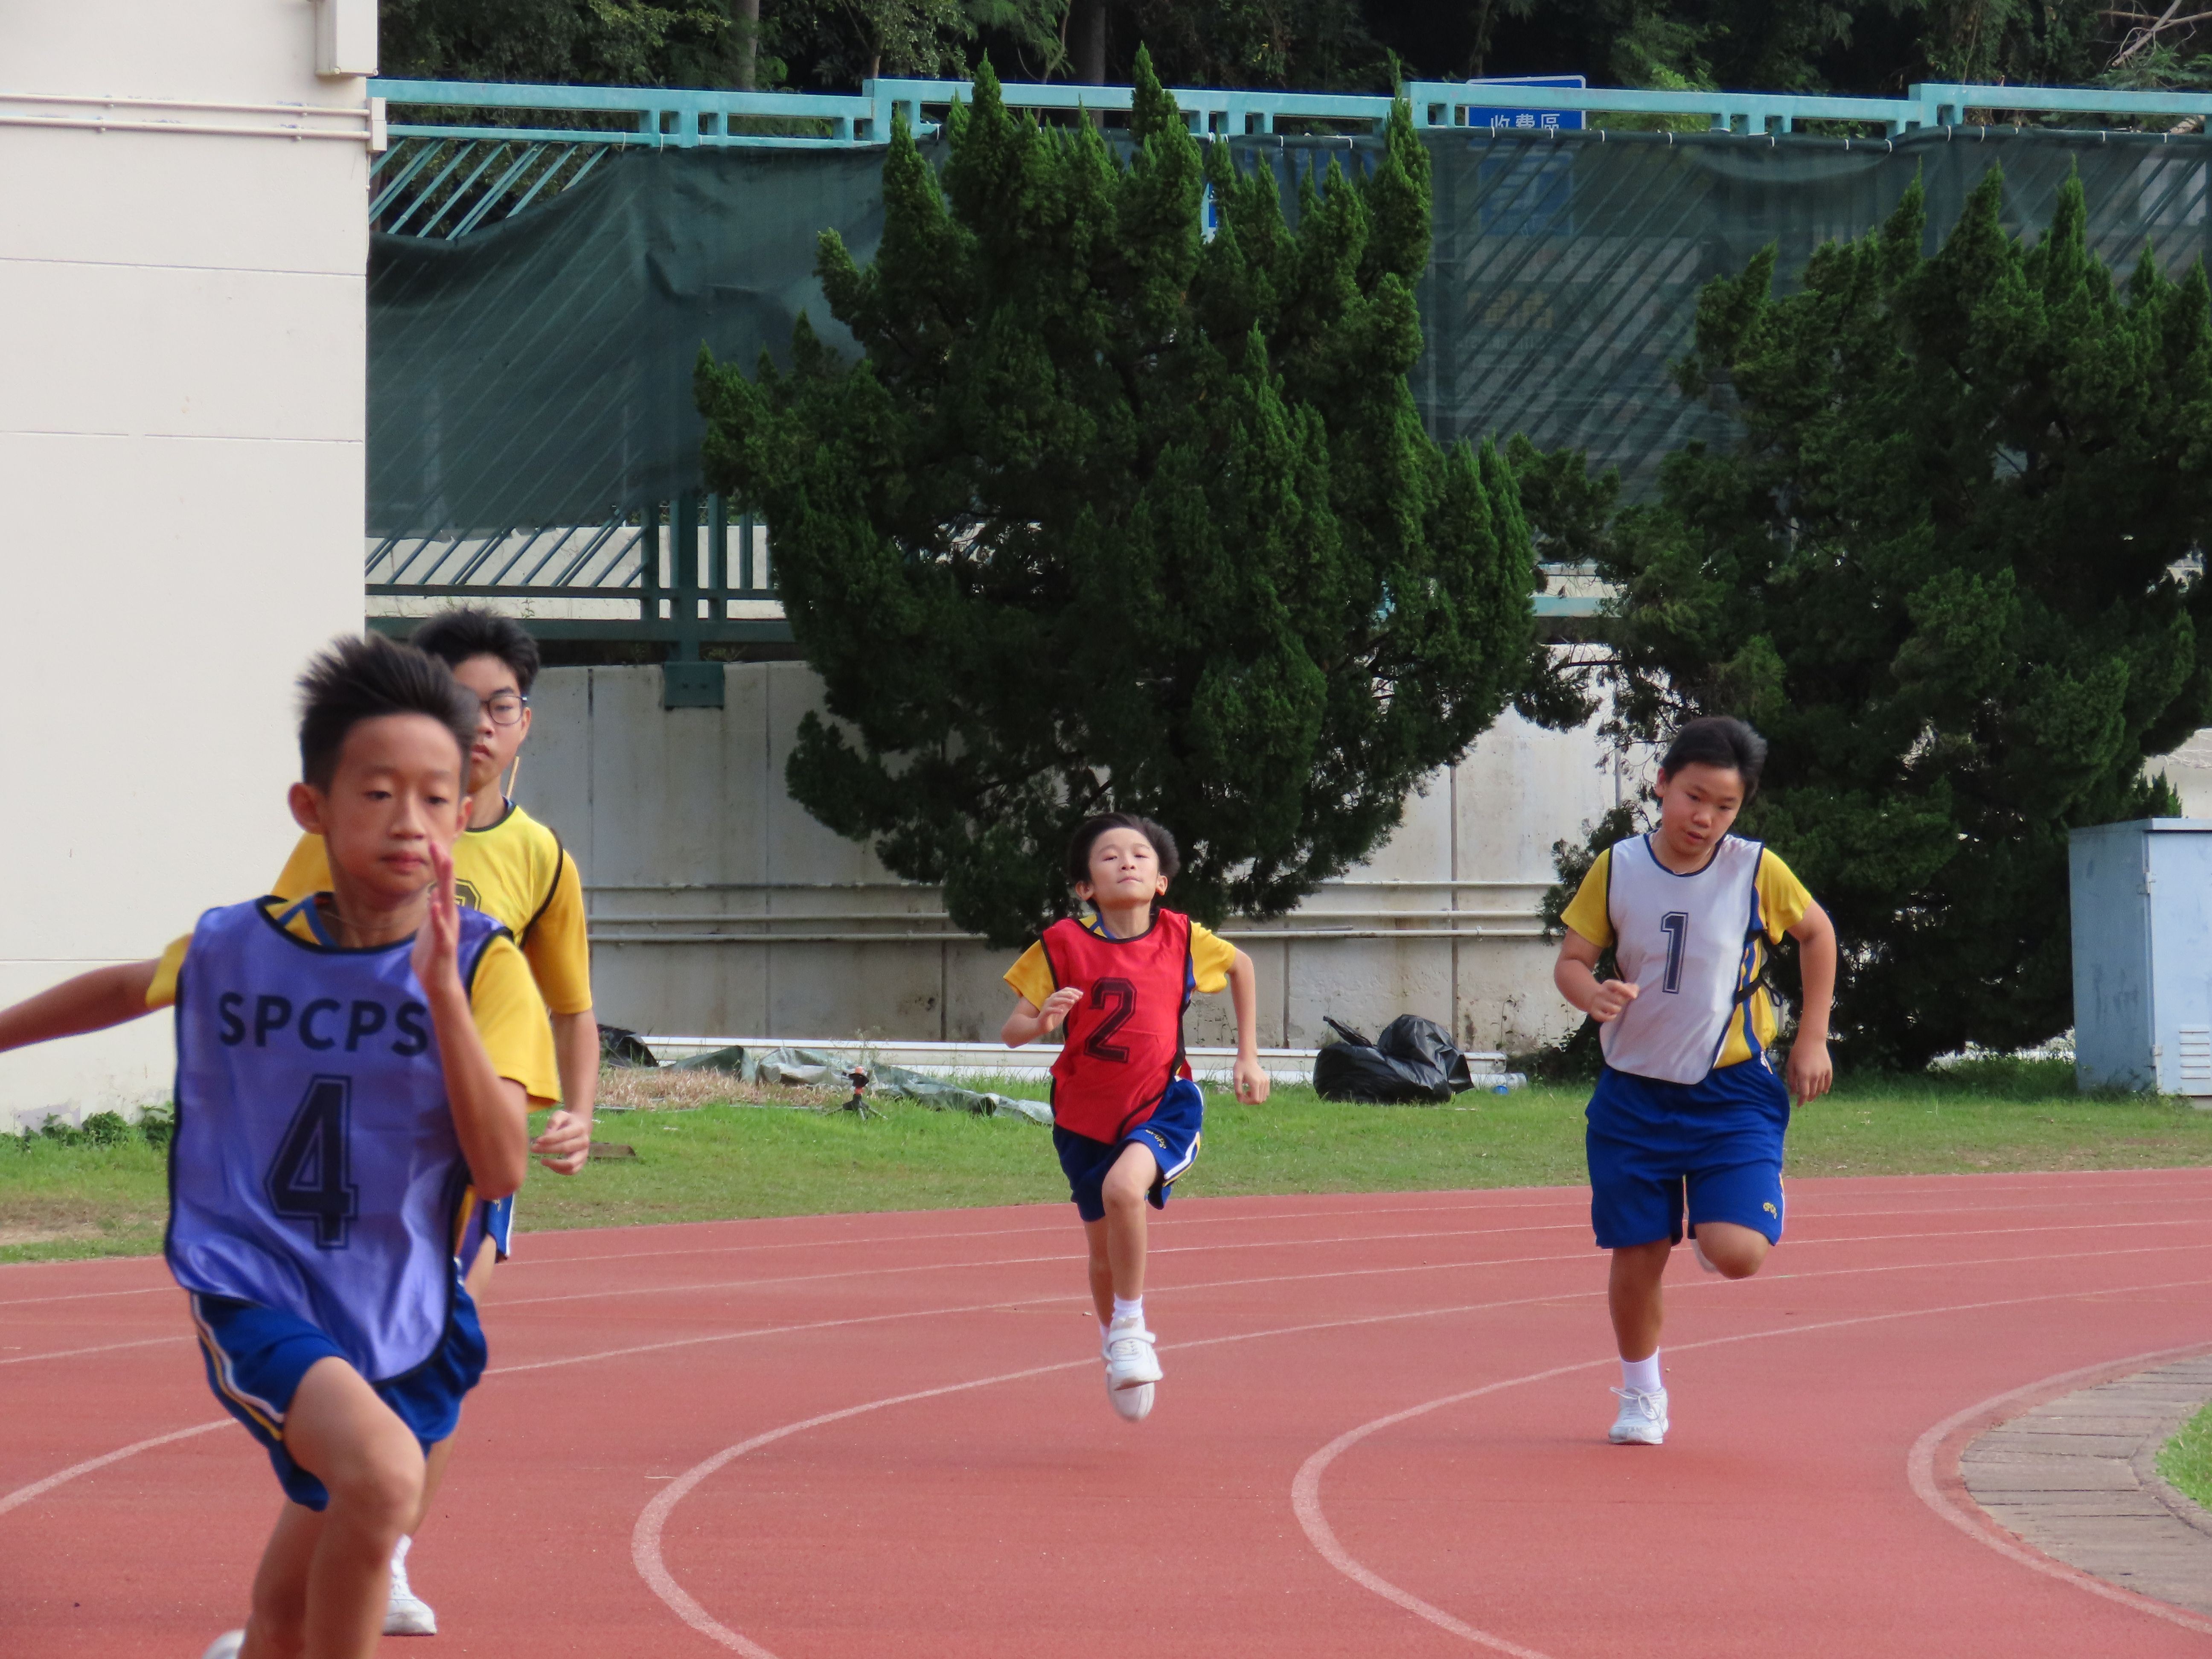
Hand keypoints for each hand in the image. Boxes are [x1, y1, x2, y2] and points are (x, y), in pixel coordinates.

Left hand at [410, 838, 462, 999]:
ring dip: (446, 882)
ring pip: (447, 902)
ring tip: (445, 863)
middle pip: (447, 885)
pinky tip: (434, 904)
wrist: (438, 982)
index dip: (438, 863)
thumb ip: (434, 909)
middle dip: (442, 864)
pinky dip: (437, 916)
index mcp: (444, 912)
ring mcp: (448, 930)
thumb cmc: (433, 956)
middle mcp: (449, 917)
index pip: (442, 883)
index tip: (433, 843)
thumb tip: (435, 892)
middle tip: (437, 843)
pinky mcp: (443, 945)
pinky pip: (440, 929)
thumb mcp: (430, 927)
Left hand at [533, 1109, 591, 1173]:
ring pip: (571, 1164)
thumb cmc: (567, 1121)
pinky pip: (572, 1171)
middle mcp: (584, 1142)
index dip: (550, 1139)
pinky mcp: (582, 1162)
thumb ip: (553, 1122)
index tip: (537, 1141)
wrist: (582, 1126)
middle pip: (565, 1148)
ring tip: (542, 1161)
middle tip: (533, 1149)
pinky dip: (560, 1171)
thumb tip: (545, 1137)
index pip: (564, 1134)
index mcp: (580, 1128)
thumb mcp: (560, 1115)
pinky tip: (550, 1165)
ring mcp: (584, 1153)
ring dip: (554, 1164)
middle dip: (547, 1149)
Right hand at [1038, 987, 1081, 1033]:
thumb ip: (1070, 1003)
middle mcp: (1050, 1000)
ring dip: (1064, 1000)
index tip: (1081, 994)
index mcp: (1055, 997)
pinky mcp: (1044, 1013)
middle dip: (1069, 994)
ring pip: (1055, 1000)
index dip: (1073, 991)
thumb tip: (1079, 996)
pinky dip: (1056, 1009)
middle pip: (1059, 993)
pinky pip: (1049, 1010)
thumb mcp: (1064, 1009)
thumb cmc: (1053, 1017)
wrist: (1043, 1026)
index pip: (1064, 990)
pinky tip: (1062, 1011)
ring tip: (1072, 1002)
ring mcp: (1047, 1006)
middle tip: (1078, 997)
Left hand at [1231, 1054, 1269, 1104]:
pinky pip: (1266, 1093)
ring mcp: (1266, 1081)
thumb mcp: (1236, 1078)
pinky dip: (1259, 1094)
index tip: (1241, 1097)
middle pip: (1260, 1100)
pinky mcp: (1267, 1080)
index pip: (1255, 1100)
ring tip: (1248, 1091)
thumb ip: (1238, 1090)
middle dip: (1251, 1101)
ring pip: (1264, 1098)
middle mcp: (1263, 1083)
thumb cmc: (1240, 1067)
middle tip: (1243, 1095)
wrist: (1247, 1058)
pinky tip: (1252, 1089)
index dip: (1248, 1102)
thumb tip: (1240, 1101)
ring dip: (1256, 1098)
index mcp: (1255, 1083)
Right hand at [1587, 978, 1638, 1021]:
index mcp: (1608, 984)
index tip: (1634, 996)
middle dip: (1623, 1001)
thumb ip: (1630, 988)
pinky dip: (1611, 1017)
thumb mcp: (1618, 987)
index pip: (1616, 985)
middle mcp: (1601, 992)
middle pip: (1618, 999)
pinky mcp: (1594, 1012)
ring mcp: (1596, 1003)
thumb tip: (1635, 993)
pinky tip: (1612, 1015)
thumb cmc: (1610, 992)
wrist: (1590, 996)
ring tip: (1616, 1008)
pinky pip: (1604, 1017)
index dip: (1626, 990)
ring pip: (1613, 1009)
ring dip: (1617, 1009)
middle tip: (1621, 1002)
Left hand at [1787, 1035, 1832, 1104]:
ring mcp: (1823, 1073)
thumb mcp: (1791, 1065)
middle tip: (1805, 1099)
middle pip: (1813, 1093)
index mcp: (1804, 1076)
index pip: (1804, 1094)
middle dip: (1808, 1098)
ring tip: (1812, 1096)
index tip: (1798, 1105)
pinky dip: (1826, 1088)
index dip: (1801, 1101)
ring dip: (1816, 1094)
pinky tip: (1824, 1091)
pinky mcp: (1829, 1069)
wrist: (1811, 1040)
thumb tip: (1792, 1092)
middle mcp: (1814, 1076)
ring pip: (1820, 1089)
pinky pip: (1828, 1082)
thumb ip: (1791, 1080)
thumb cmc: (1798, 1052)